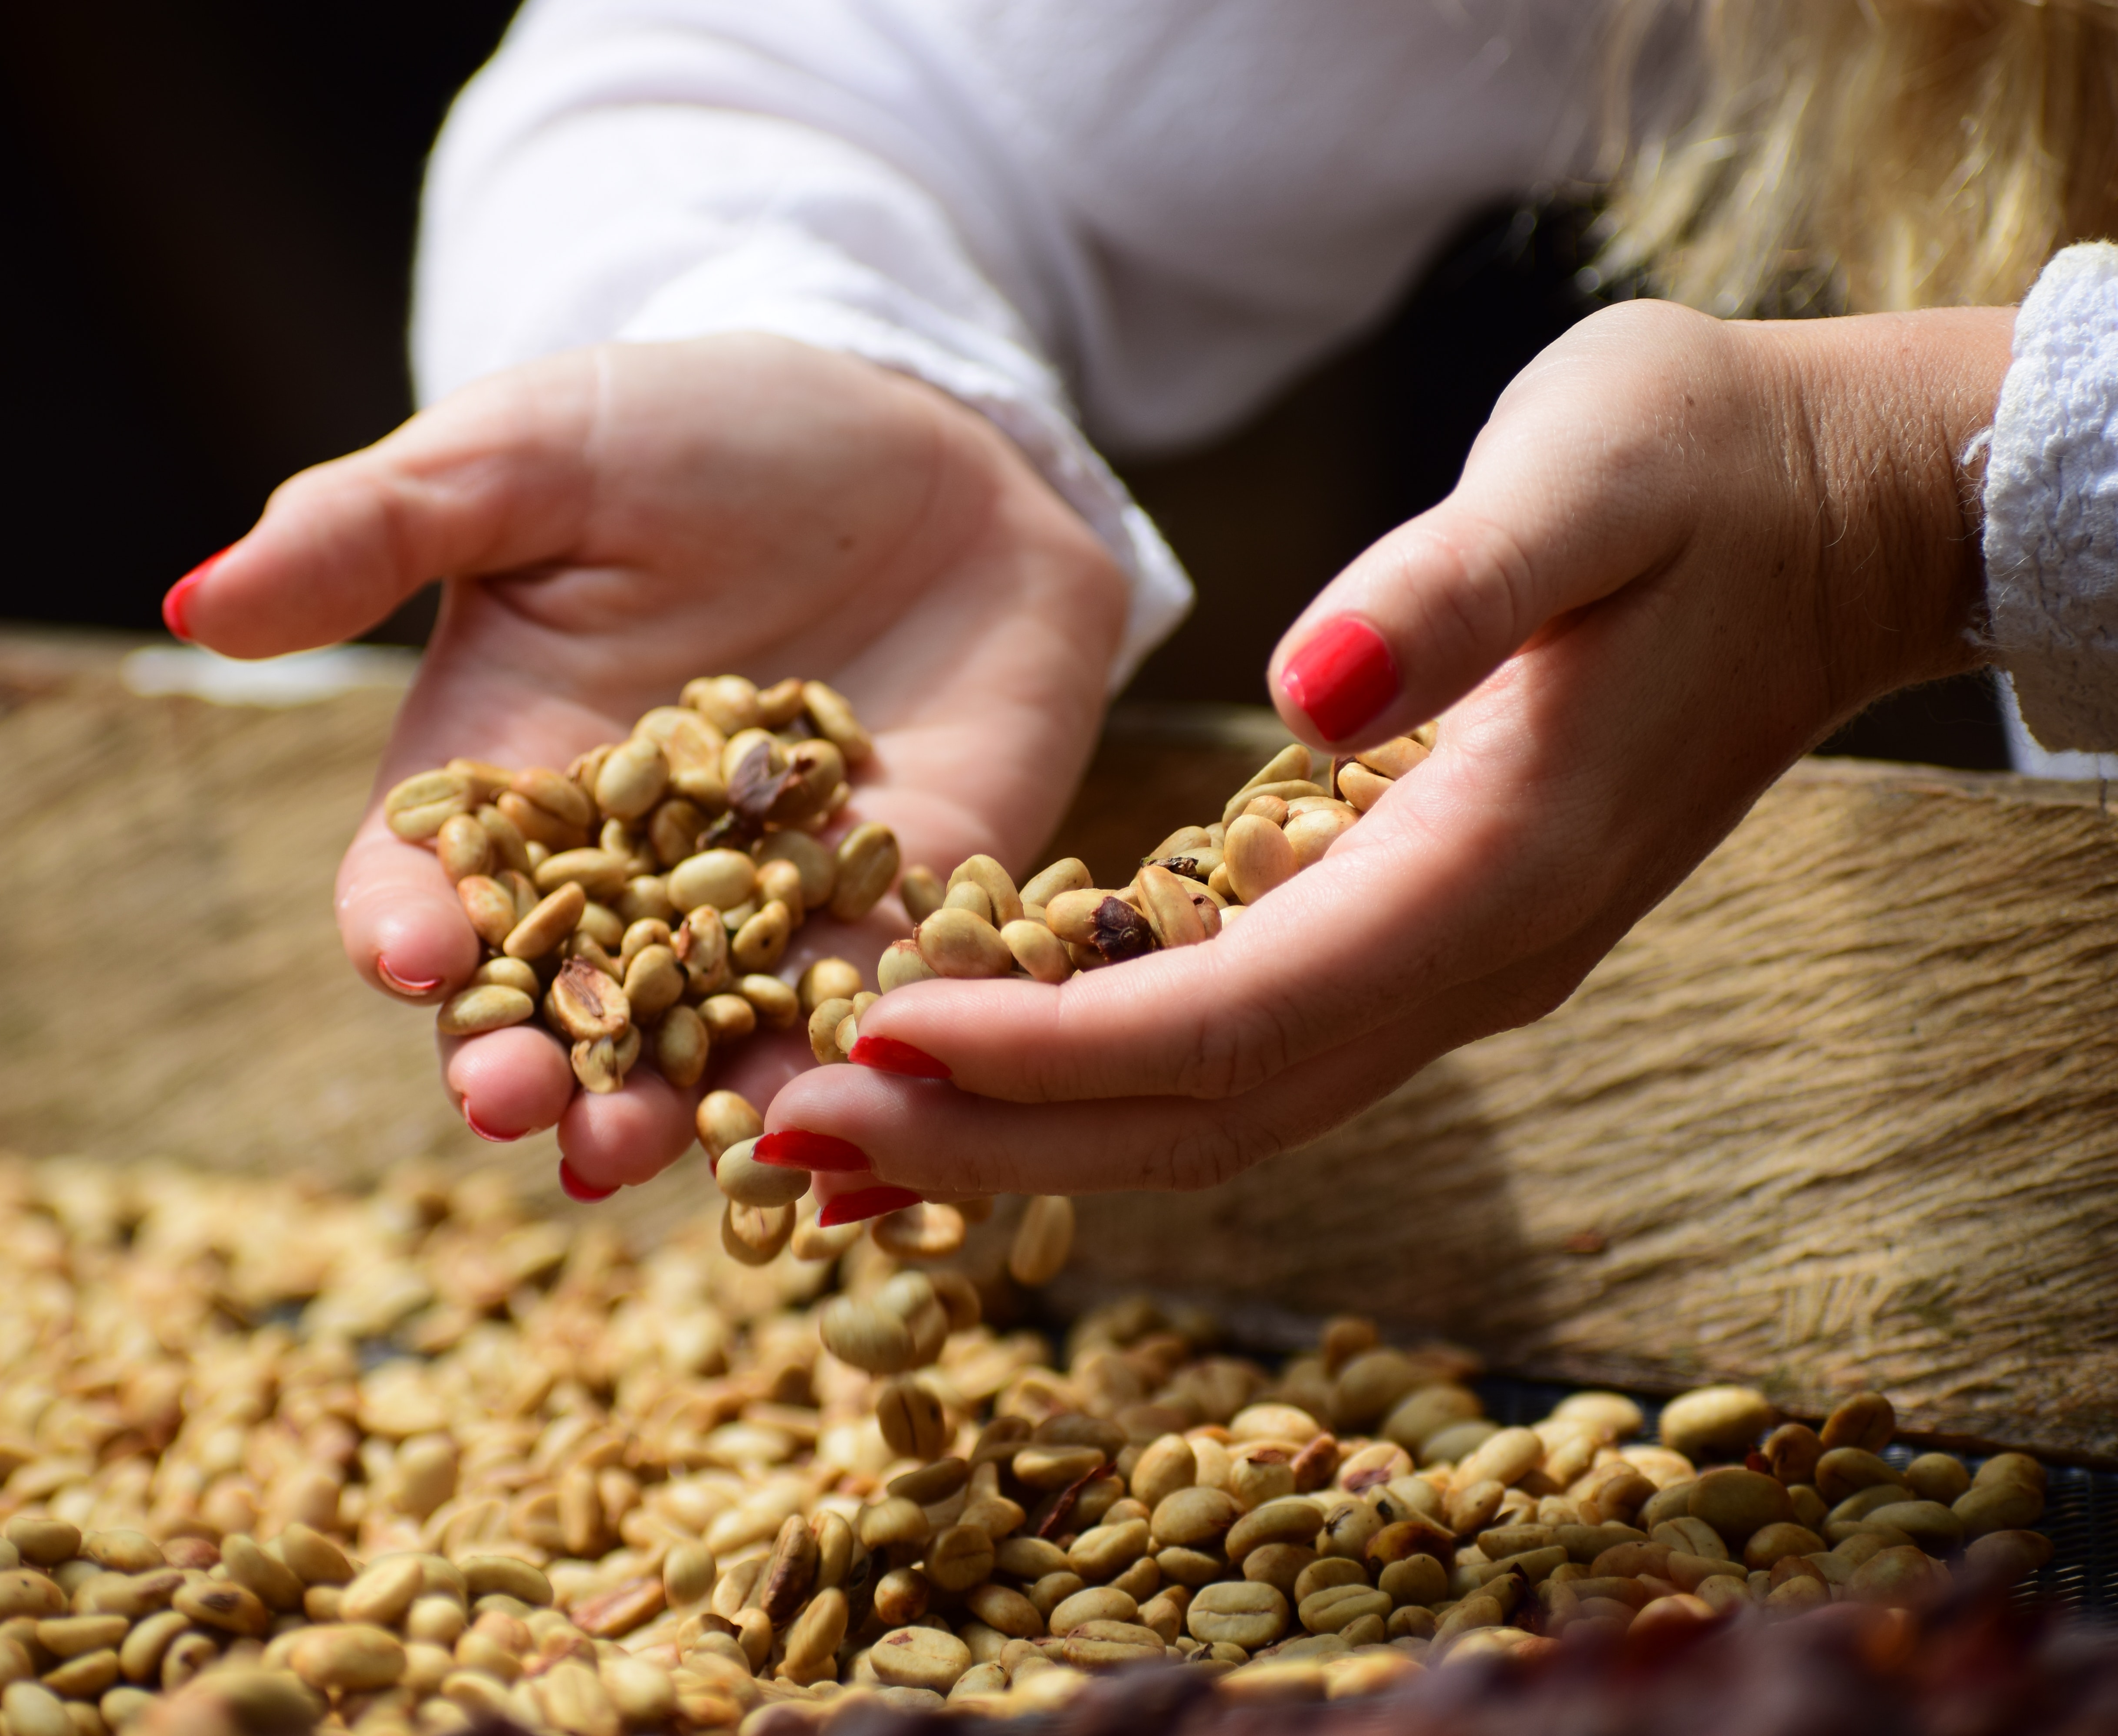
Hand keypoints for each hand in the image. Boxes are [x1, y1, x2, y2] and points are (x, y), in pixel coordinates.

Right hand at [165, 334, 1128, 1188]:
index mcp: (508, 777)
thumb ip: (368, 529)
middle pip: (559, 1000)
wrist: (922, 430)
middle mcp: (629, 871)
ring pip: (708, 1042)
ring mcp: (770, 905)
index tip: (410, 959)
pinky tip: (842, 1124)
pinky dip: (857, 1067)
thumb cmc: (701, 427)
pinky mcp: (905, 908)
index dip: (404, 930)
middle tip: (522, 1110)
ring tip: (662, 1154)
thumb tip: (199, 602)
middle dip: (534, 1065)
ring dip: (683, 1110)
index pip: (426, 885)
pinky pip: (873, 1009)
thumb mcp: (527, 452)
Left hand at [760, 297, 2014, 1211]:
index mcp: (1490, 870)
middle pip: (1200, 1114)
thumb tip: (1311, 692)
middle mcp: (1465, 964)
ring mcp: (1446, 970)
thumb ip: (1461, 588)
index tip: (869, 1044)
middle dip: (990, 1138)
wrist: (1831, 519)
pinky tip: (968, 1069)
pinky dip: (1092, 1082)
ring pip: (1211, 1114)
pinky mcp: (1414, 938)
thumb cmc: (1704, 465)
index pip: (1234, 1015)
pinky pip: (1234, 1054)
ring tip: (830, 1137)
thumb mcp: (1595, 472)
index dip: (1047, 1049)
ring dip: (1020, 1137)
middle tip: (783, 1138)